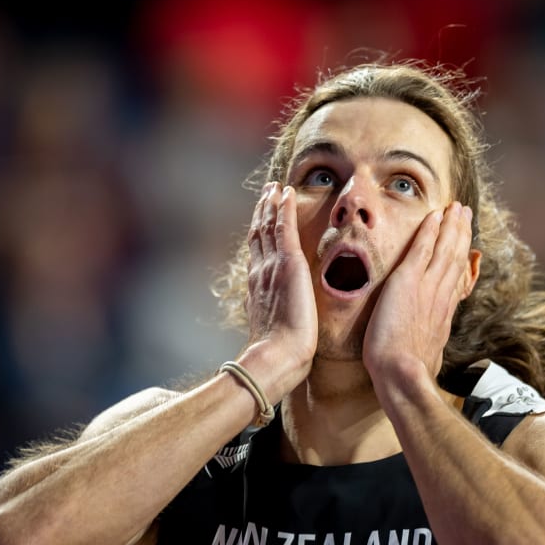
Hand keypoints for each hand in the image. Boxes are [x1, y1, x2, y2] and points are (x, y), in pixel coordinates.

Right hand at [243, 183, 317, 396]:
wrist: (277, 356)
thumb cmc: (279, 355)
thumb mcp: (273, 334)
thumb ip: (275, 322)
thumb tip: (277, 326)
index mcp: (257, 290)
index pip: (257, 255)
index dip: (259, 235)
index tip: (261, 221)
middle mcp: (259, 274)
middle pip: (259, 235)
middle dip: (262, 213)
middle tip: (266, 194)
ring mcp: (271, 266)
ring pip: (268, 226)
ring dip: (271, 204)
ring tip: (275, 188)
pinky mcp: (287, 263)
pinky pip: (284, 227)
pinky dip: (283, 207)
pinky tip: (286, 192)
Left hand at [363, 202, 475, 387]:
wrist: (403, 374)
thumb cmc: (409, 374)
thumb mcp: (428, 359)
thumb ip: (429, 348)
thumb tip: (429, 355)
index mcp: (444, 313)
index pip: (456, 278)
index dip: (462, 257)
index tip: (466, 242)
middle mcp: (441, 296)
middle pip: (456, 257)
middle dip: (461, 233)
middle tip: (466, 213)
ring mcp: (427, 287)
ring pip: (445, 249)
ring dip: (451, 225)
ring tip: (456, 208)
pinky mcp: (409, 280)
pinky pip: (423, 248)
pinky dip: (430, 230)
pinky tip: (435, 215)